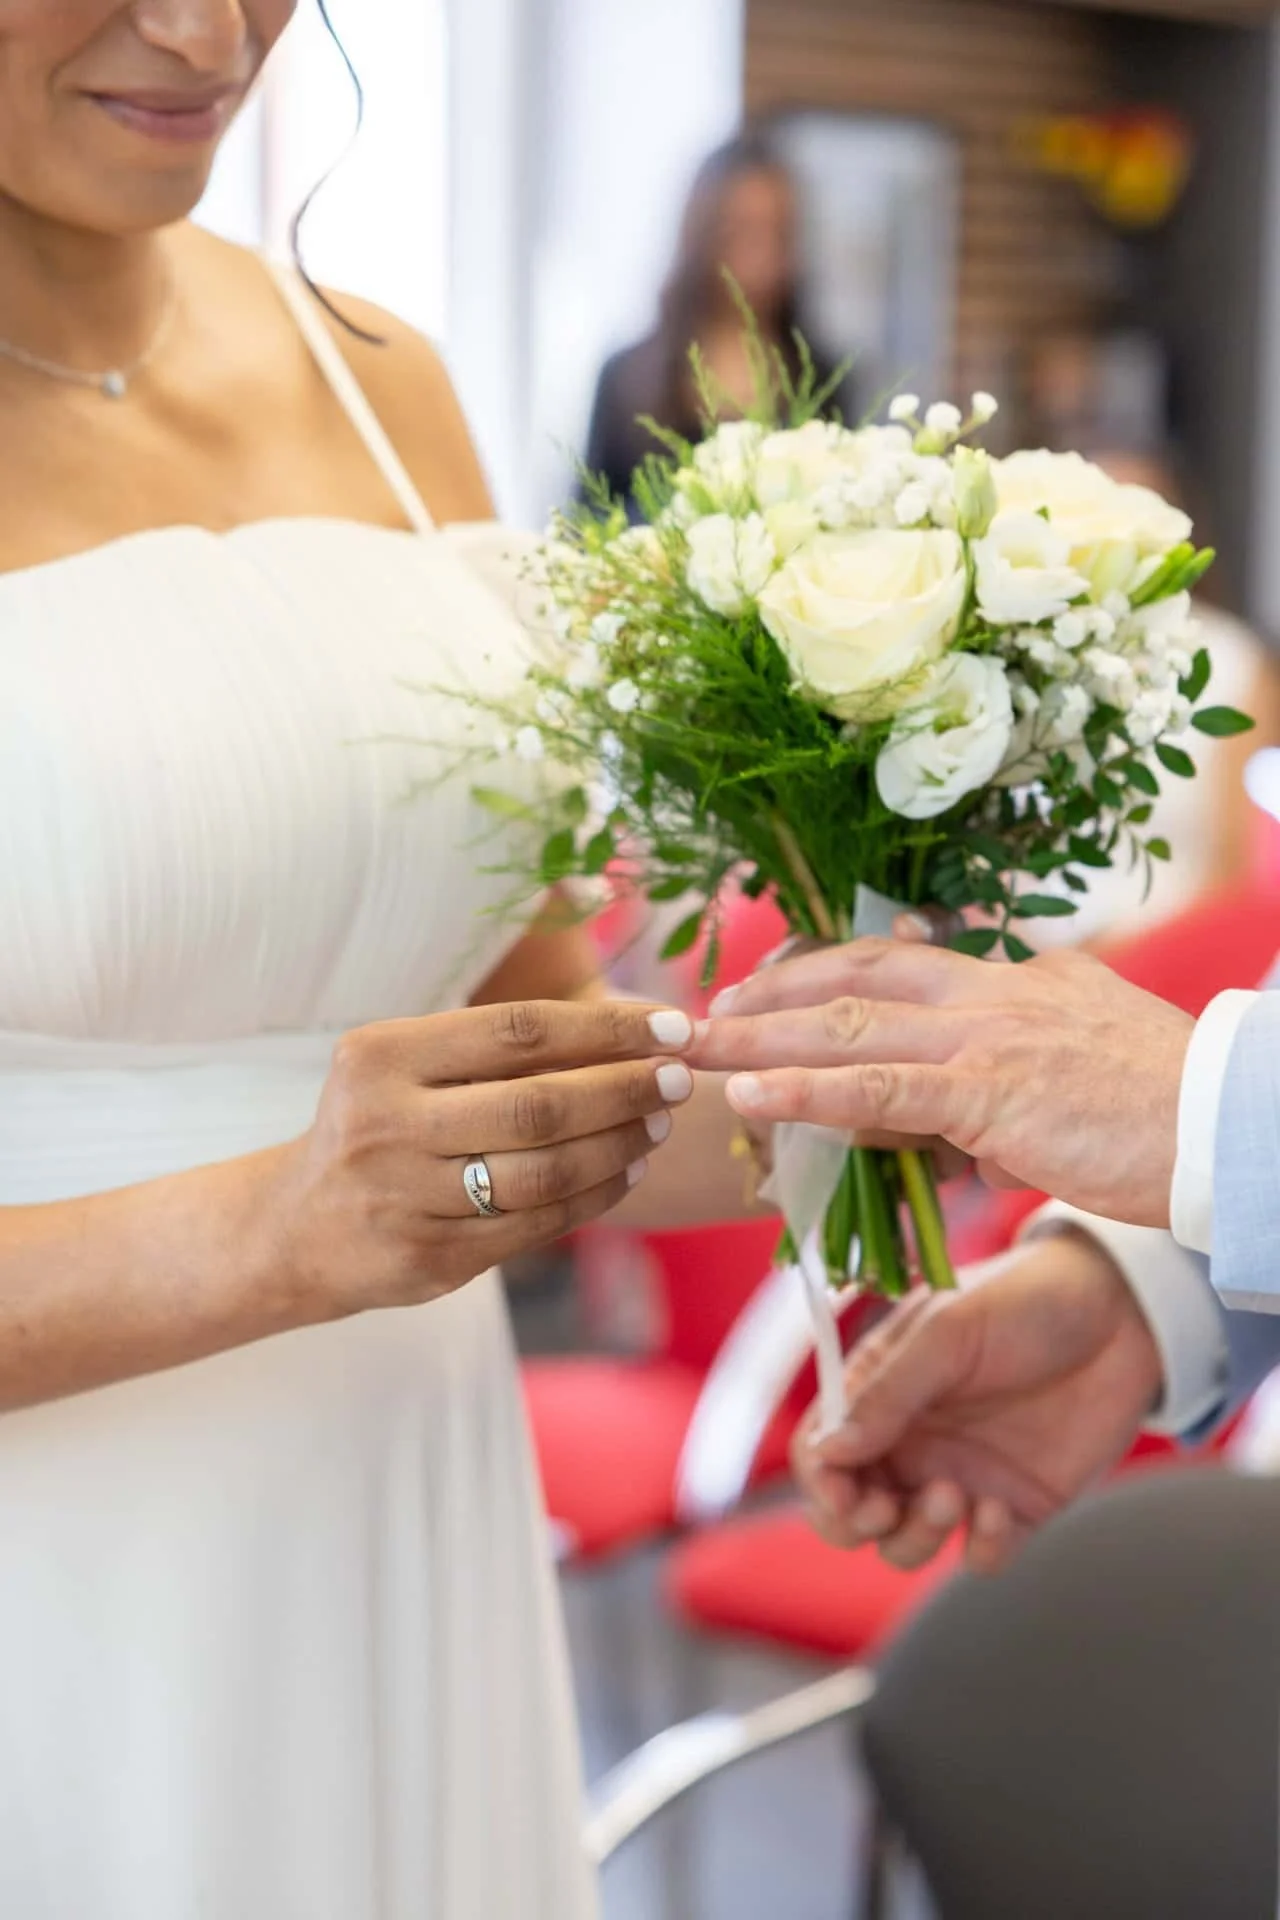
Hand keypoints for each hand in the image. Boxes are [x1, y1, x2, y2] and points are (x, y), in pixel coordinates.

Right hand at [264, 1000, 693, 1314]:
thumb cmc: (375, 1126)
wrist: (292, 1229)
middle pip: (538, 1104)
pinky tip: (626, 1172)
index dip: (605, 1028)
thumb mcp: (402, 1066)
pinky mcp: (431, 1261)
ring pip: (545, 1172)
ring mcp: (407, 1200)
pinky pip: (537, 1225)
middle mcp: (387, 1126)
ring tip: (657, 1125)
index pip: (518, 1031)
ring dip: (619, 1146)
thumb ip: (494, 1048)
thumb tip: (626, 1027)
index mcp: (381, 1056)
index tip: (670, 1025)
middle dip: (625, 1089)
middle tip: (678, 1080)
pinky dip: (595, 1195)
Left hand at [691, 935, 1191, 1226]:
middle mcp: (994, 993)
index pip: (897, 965)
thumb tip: (959, 1140)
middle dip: (771, 993)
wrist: (1230, 1126)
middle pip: (855, 979)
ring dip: (762, 1037)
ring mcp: (989, 1037)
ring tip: (699, 1046)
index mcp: (1016, 982)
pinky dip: (806, 1090)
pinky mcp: (991, 1091)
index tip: (770, 987)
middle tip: (708, 1009)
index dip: (824, 973)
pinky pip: (878, 1089)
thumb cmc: (1166, 1116)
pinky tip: (752, 1091)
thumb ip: (1007, 1093)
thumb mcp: (1076, 1079)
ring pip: (850, 1027)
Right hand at [792, 1232, 1163, 1573]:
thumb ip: (889, 1392)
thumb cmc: (1024, 1301)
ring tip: (954, 1495)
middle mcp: (911, 1442)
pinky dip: (978, 1549)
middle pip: (849, 1514)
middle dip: (853, 1525)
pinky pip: (979, 1556)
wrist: (1125, 1312)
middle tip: (885, 1507)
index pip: (820, 1451)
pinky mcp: (1016, 1507)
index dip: (820, 1480)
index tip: (844, 1488)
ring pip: (905, 1544)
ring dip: (915, 1536)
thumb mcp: (949, 1332)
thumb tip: (827, 1453)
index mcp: (880, 1392)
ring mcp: (961, 1477)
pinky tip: (997, 1512)